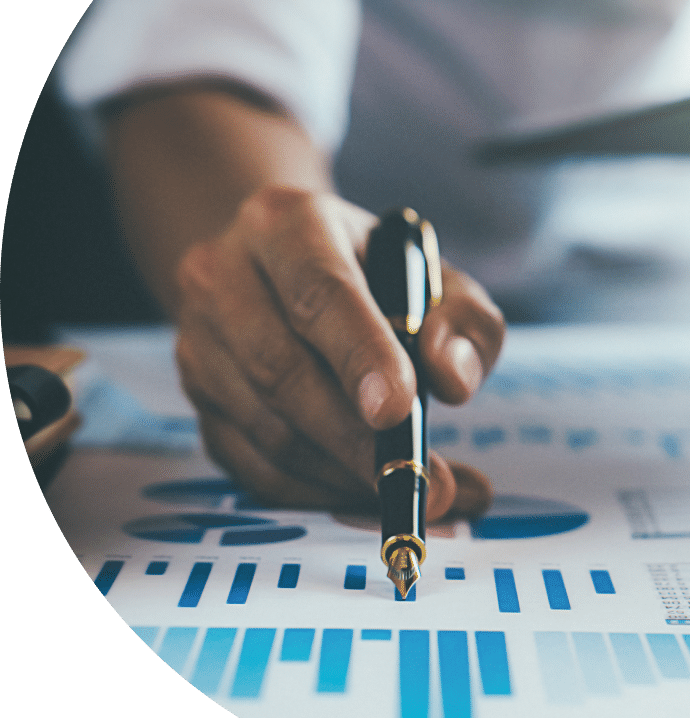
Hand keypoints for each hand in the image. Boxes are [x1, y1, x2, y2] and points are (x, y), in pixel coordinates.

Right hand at [173, 185, 504, 519]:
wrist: (289, 270)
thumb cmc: (377, 275)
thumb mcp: (437, 278)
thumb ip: (464, 321)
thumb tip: (451, 381)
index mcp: (287, 222)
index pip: (319, 290)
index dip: (358, 353)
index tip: (397, 411)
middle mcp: (223, 273)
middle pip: (279, 368)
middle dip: (355, 438)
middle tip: (424, 482)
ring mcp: (198, 339)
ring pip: (264, 426)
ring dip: (342, 474)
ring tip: (413, 491)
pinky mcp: (197, 397)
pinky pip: (250, 463)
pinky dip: (315, 491)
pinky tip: (366, 494)